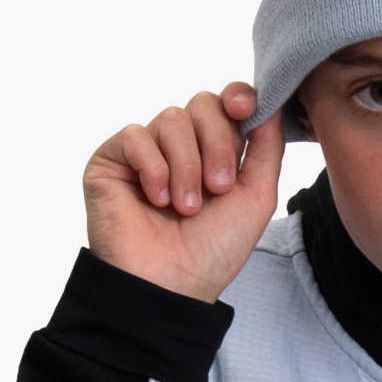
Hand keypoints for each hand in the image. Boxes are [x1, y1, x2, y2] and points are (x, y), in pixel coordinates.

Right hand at [83, 82, 283, 302]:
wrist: (172, 284)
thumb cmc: (213, 249)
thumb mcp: (256, 195)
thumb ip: (267, 147)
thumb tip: (271, 103)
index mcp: (215, 151)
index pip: (225, 102)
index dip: (237, 97)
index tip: (244, 110)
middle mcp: (181, 146)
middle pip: (203, 104)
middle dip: (218, 143)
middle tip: (218, 188)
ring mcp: (145, 152)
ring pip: (172, 119)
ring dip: (187, 166)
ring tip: (186, 207)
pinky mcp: (111, 160)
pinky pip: (135, 136)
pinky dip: (153, 168)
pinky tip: (156, 199)